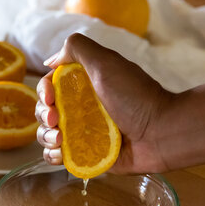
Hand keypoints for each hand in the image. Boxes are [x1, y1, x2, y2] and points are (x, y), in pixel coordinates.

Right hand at [35, 33, 172, 173]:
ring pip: (48, 134)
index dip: (44, 91)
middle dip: (43, 115)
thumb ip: (77, 49)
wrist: (161, 133)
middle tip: (56, 120)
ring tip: (59, 140)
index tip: (51, 98)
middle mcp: (81, 107)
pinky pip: (60, 156)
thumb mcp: (105, 62)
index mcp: (84, 85)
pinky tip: (59, 155)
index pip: (50, 86)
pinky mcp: (87, 154)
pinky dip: (52, 156)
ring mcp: (84, 132)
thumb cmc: (135, 96)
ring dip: (45, 137)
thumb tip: (50, 60)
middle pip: (46, 110)